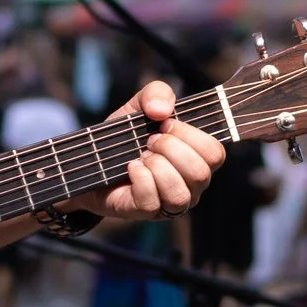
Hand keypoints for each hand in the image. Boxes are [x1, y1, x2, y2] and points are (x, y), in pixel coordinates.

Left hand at [70, 81, 223, 220]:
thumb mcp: (139, 106)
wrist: (92, 160)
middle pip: (200, 173)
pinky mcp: (147, 212)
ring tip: (141, 156)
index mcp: (197, 159)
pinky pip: (152, 201)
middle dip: (171, 149)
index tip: (165, 124)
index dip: (191, 135)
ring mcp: (170, 203)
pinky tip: (131, 167)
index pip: (215, 153)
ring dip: (157, 167)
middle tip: (149, 141)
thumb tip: (161, 110)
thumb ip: (156, 94)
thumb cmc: (125, 136)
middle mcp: (190, 184)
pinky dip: (140, 178)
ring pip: (179, 193)